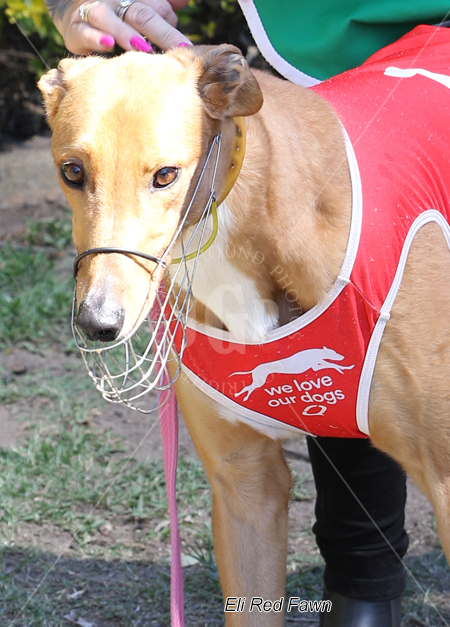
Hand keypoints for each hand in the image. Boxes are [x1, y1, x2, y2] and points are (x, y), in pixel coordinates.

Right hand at [46, 0, 190, 54]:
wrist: (73, 12)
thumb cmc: (117, 13)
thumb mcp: (139, 5)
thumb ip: (163, 2)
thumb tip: (184, 0)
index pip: (156, 6)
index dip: (170, 22)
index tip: (184, 46)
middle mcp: (114, 1)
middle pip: (140, 13)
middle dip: (161, 32)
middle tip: (179, 49)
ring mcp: (93, 12)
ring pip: (109, 19)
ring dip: (126, 33)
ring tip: (144, 48)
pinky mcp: (75, 29)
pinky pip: (83, 32)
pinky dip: (95, 38)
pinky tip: (108, 44)